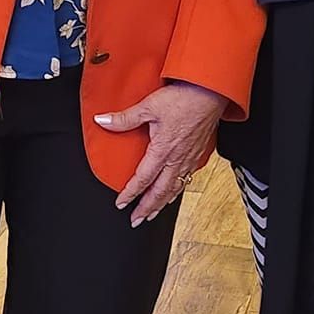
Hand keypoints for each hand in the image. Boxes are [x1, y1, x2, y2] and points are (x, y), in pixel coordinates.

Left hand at [96, 81, 226, 225]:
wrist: (212, 92)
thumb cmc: (184, 98)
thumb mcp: (149, 106)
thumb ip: (124, 118)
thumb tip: (102, 121)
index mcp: (163, 151)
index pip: (143, 179)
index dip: (130, 193)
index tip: (121, 203)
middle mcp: (177, 159)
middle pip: (160, 191)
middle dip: (147, 208)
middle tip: (136, 221)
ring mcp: (189, 158)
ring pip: (175, 188)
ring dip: (162, 203)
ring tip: (153, 213)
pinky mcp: (198, 153)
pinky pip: (187, 179)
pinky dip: (177, 190)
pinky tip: (174, 191)